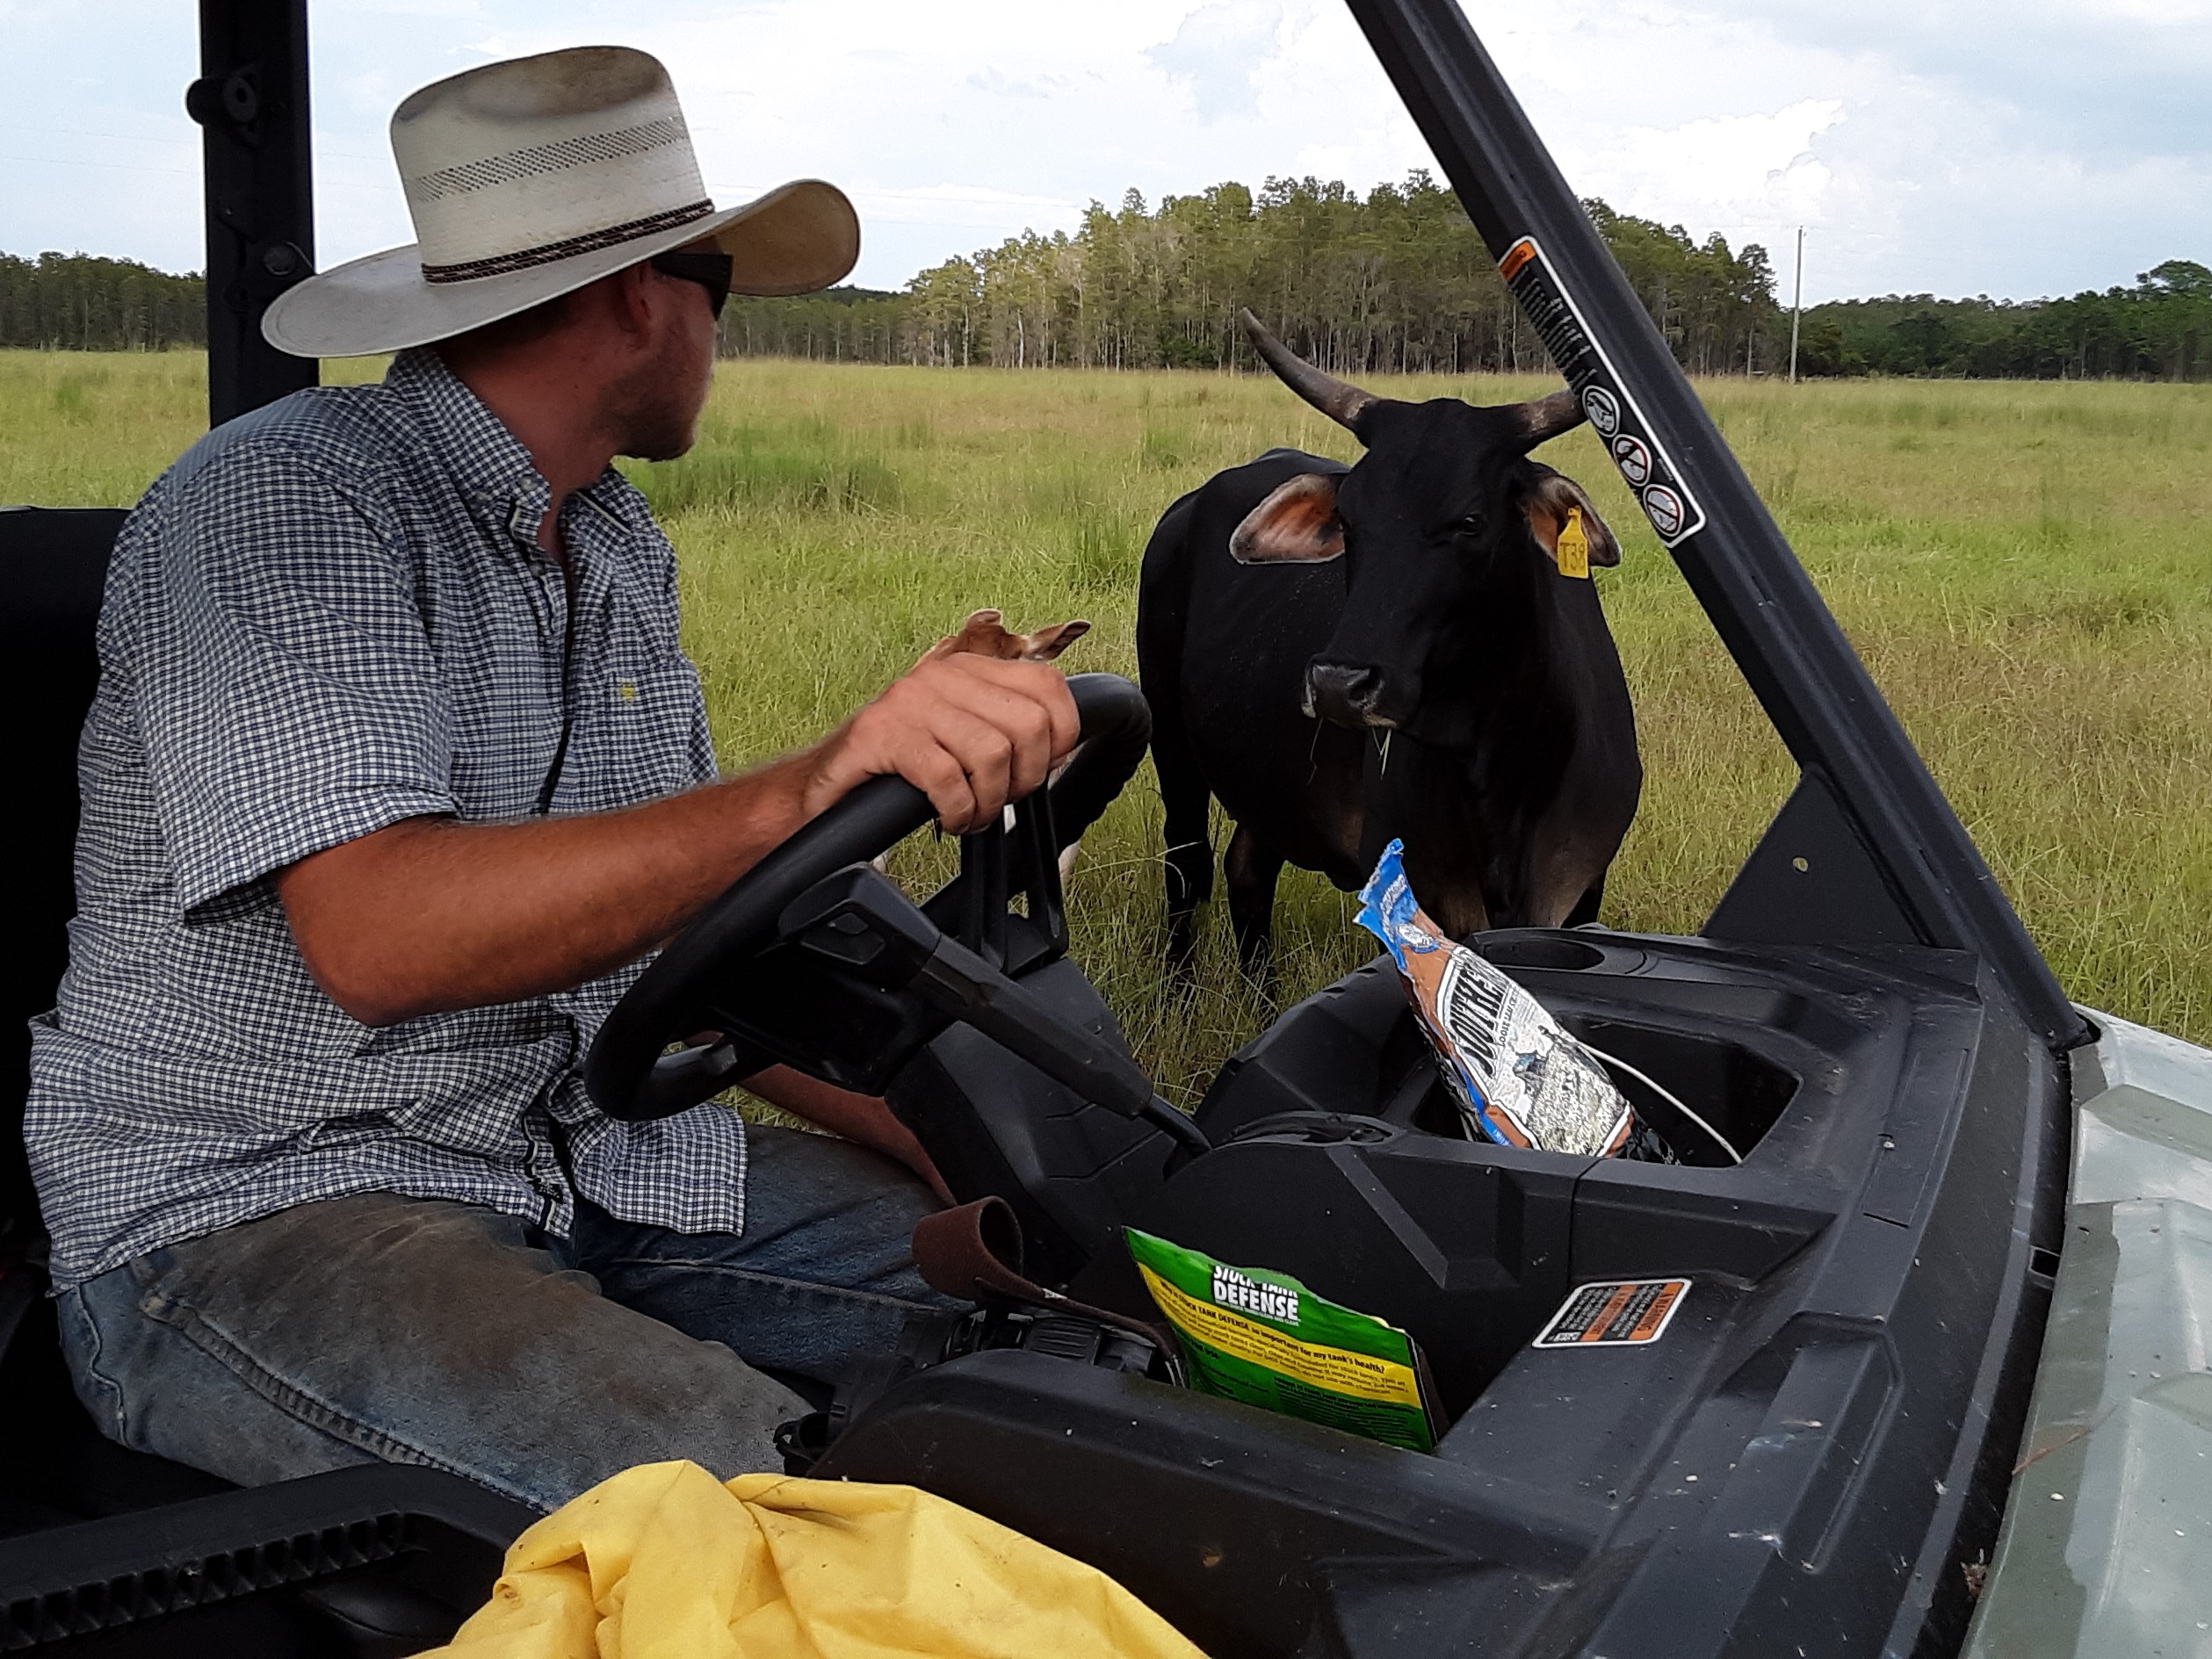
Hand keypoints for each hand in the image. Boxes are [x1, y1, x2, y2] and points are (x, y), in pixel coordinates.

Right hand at [803, 653, 1080, 832]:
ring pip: (992, 755)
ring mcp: (909, 703)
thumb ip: (1004, 728)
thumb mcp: (956, 734)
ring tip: (970, 815)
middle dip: (1024, 779)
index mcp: (965, 671)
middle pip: (1028, 726)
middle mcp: (940, 677)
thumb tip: (1058, 750)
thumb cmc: (895, 764)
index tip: (1041, 768)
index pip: (1047, 686)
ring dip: (988, 802)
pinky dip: (958, 811)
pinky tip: (947, 818)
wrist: (824, 782)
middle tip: (999, 800)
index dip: (1060, 736)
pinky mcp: (882, 735)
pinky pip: (948, 779)